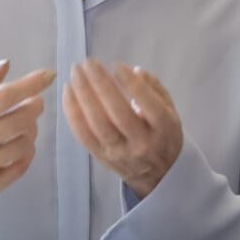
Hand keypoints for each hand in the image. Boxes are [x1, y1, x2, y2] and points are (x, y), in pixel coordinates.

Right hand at [0, 60, 53, 212]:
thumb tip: (6, 66)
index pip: (2, 98)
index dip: (30, 85)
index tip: (49, 75)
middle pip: (19, 121)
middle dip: (34, 107)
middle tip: (35, 102)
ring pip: (23, 144)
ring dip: (30, 130)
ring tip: (22, 124)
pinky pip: (20, 168)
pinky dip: (26, 153)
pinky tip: (18, 144)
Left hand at [63, 60, 181, 197]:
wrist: (159, 176)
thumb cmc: (164, 134)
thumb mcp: (171, 109)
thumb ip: (154, 88)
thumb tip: (134, 71)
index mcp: (163, 128)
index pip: (147, 103)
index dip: (131, 84)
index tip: (117, 65)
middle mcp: (141, 142)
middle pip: (117, 113)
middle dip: (101, 85)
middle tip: (88, 63)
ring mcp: (119, 153)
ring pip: (97, 124)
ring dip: (82, 96)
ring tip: (75, 73)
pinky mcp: (102, 158)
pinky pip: (83, 135)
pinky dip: (73, 113)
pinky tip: (68, 92)